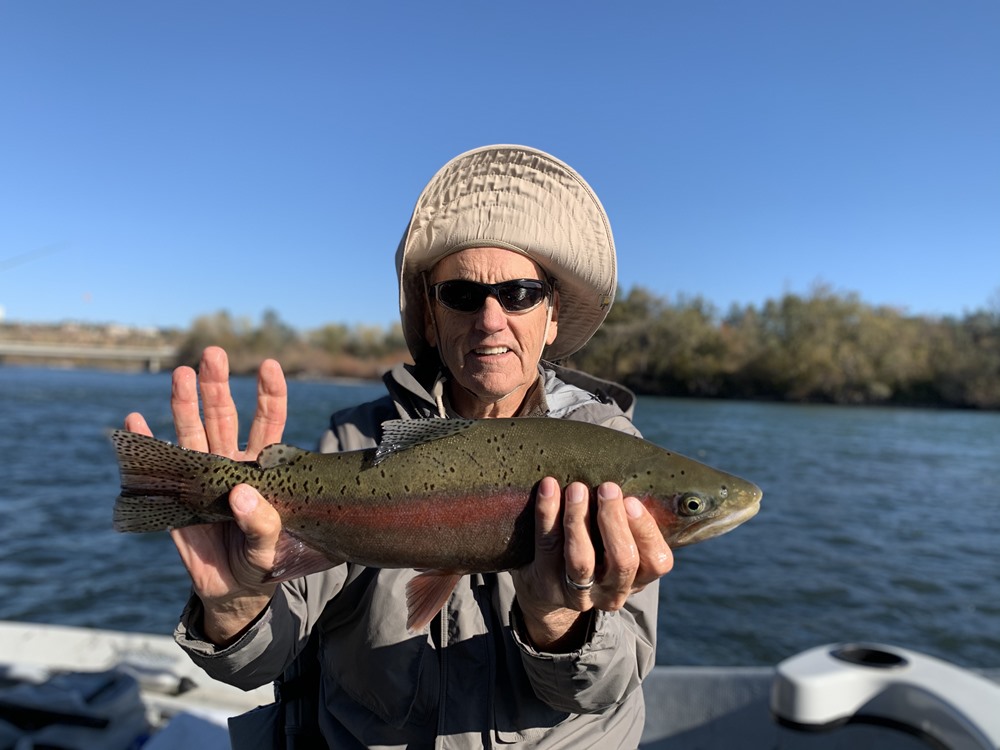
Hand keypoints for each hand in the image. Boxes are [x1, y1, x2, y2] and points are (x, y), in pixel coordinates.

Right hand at [124, 346, 287, 643]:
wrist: (232, 590)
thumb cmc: (261, 563)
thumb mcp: (270, 549)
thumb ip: (262, 523)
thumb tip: (241, 493)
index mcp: (262, 470)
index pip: (269, 424)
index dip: (269, 394)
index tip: (268, 365)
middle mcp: (230, 464)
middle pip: (224, 416)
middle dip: (217, 385)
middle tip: (212, 354)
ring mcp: (200, 477)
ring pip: (191, 432)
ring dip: (184, 403)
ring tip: (180, 374)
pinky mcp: (173, 497)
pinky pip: (157, 466)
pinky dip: (145, 444)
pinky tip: (136, 420)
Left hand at [512, 477, 673, 650]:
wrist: (547, 593)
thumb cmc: (592, 553)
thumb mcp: (616, 547)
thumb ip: (626, 523)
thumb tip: (623, 483)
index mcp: (638, 579)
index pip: (657, 562)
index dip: (646, 531)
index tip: (631, 501)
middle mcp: (612, 592)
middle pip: (622, 561)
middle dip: (614, 521)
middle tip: (607, 488)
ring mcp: (578, 593)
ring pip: (582, 558)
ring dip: (580, 518)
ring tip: (577, 488)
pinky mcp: (547, 583)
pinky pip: (548, 545)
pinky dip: (547, 513)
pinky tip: (548, 488)